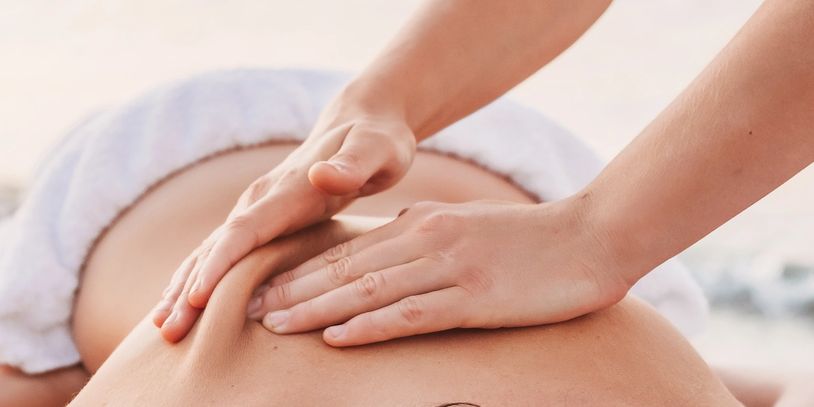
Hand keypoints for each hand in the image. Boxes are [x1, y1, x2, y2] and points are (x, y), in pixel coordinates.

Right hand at [152, 99, 415, 341]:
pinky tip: (185, 303)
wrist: (362, 121)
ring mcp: (258, 207)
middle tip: (168, 331)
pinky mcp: (262, 217)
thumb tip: (321, 174)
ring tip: (164, 327)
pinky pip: (223, 250)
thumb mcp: (377, 149)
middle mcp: (263, 198)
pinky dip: (201, 276)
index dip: (219, 264)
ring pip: (212, 250)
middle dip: (189, 288)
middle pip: (217, 246)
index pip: (244, 230)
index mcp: (289, 189)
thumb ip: (353, 164)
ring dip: (185, 287)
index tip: (196, 298)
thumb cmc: (377, 142)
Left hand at [248, 199, 630, 345]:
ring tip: (276, 326)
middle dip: (294, 292)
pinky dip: (370, 326)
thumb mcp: (465, 224)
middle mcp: (426, 239)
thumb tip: (388, 240)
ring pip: (368, 290)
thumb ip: (423, 229)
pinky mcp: (474, 296)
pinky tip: (338, 338)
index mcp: (421, 222)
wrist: (591, 236)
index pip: (348, 252)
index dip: (303, 273)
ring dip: (317, 309)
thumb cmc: (529, 238)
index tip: (266, 291)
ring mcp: (449, 267)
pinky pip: (412, 313)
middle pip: (346, 270)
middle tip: (251, 311)